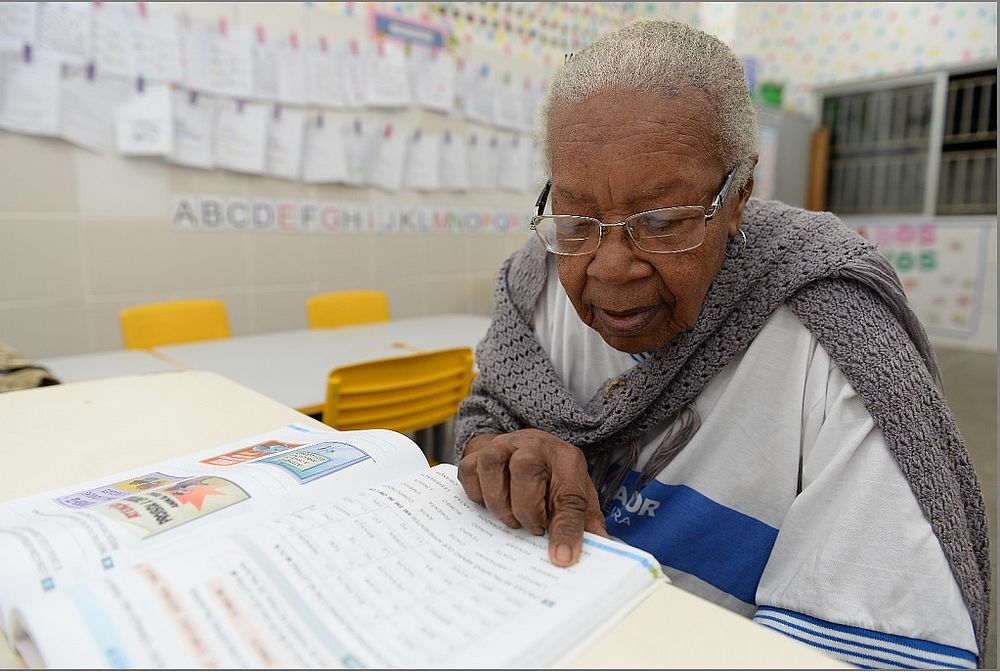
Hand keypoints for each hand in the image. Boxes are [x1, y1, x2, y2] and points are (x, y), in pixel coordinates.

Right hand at [457, 429, 606, 567]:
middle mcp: (534, 445)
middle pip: (526, 468)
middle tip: (532, 529)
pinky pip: (468, 470)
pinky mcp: (478, 451)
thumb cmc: (554, 478)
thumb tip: (602, 548)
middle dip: (526, 509)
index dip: (565, 530)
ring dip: (498, 501)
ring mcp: (503, 445)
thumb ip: (586, 522)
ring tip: (510, 519)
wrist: (528, 449)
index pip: (570, 496)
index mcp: (566, 460)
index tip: (560, 558)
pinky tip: (489, 504)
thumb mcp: (578, 495)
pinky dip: (476, 493)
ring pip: (492, 465)